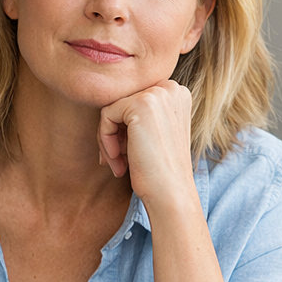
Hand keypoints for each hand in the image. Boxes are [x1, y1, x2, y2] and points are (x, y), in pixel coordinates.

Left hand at [97, 79, 198, 209]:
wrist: (171, 193)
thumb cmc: (160, 171)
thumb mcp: (154, 134)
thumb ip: (139, 115)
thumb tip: (107, 108)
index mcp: (177, 94)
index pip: (134, 102)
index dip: (125, 129)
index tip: (126, 153)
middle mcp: (171, 88)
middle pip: (122, 103)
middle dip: (115, 134)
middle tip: (118, 161)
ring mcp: (157, 94)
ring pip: (112, 109)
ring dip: (108, 139)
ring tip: (117, 164)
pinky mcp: (140, 104)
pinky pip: (106, 116)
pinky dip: (105, 140)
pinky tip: (118, 160)